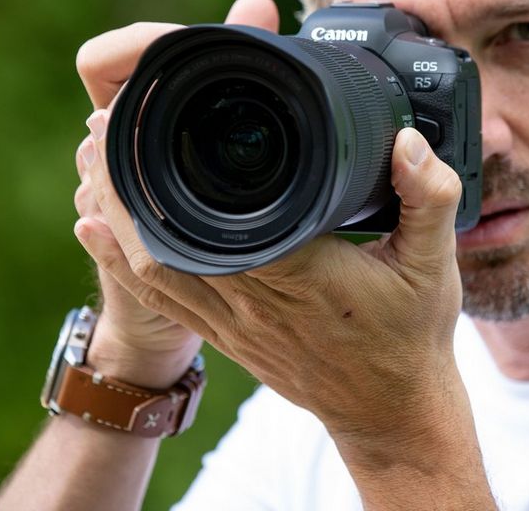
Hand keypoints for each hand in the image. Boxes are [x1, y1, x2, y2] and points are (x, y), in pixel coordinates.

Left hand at [80, 102, 466, 455]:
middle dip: (125, 177)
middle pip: (166, 234)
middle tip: (104, 122)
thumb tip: (408, 143)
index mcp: (297, 268)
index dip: (170, 165)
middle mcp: (254, 296)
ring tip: (95, 161)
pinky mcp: (228, 337)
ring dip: (115, 214)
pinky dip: (121, 261)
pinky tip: (97, 230)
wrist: (393, 410)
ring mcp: (235, 322)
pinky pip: (161, 298)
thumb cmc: (411, 336)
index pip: (218, 212)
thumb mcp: (434, 262)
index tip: (149, 117)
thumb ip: (429, 197)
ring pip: (151, 266)